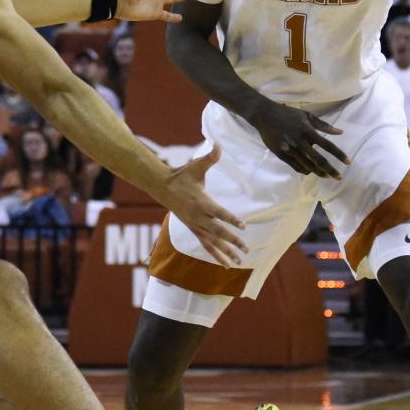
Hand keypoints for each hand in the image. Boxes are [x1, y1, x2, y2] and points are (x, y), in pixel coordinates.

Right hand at [156, 146, 246, 266]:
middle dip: (232, 241)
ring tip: (238, 262)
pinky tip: (225, 264)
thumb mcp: (196, 165)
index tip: (243, 225)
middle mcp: (198, 217)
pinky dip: (215, 255)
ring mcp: (195, 226)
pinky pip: (205, 245)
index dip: (231, 219)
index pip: (218, 213)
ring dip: (225, 253)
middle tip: (246, 248)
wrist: (162, 188)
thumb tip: (218, 145)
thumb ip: (209, 157)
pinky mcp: (193, 230)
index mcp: (201, 202)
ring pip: (212, 243)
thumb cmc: (182, 175)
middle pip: (217, 232)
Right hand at [246, 100, 349, 177]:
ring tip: (326, 176)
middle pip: (318, 159)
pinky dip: (304, 170)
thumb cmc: (288, 114)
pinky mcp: (281, 154)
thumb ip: (324, 125)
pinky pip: (295, 166)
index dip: (338, 154)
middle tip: (339, 177)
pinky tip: (310, 172)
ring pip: (307, 165)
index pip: (327, 145)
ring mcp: (290, 149)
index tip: (348, 162)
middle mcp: (300, 141)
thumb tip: (340, 132)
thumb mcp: (307, 115)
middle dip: (330, 170)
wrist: (265, 115)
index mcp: (308, 131)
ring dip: (318, 172)